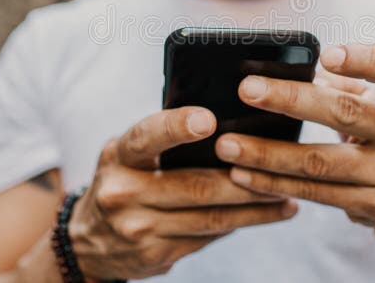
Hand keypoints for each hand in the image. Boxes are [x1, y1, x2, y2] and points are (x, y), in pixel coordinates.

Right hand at [68, 106, 297, 280]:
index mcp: (118, 156)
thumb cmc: (121, 180)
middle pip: (195, 185)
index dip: (177, 127)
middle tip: (281, 166)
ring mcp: (140, 229)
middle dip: (244, 178)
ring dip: (255, 208)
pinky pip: (208, 237)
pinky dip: (241, 224)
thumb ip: (161, 140)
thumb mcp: (126, 154)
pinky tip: (267, 215)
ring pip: (210, 217)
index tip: (209, 119)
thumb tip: (226, 129)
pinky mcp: (157, 255)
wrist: (87, 242)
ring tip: (287, 195)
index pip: (147, 137)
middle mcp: (124, 193)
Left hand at [215, 43, 374, 241]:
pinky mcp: (372, 205)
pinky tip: (242, 173)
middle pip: (346, 114)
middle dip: (291, 100)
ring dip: (268, 153)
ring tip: (227, 143)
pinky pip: (315, 192)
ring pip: (321, 162)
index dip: (367, 61)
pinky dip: (273, 183)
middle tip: (246, 90)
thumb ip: (340, 85)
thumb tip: (271, 69)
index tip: (326, 55)